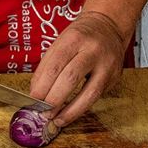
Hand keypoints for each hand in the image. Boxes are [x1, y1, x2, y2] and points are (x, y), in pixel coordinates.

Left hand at [28, 10, 128, 126]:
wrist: (109, 27)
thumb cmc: (80, 36)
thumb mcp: (61, 42)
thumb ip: (47, 66)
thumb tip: (35, 93)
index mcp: (74, 38)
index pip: (56, 64)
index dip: (43, 85)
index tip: (33, 99)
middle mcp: (92, 50)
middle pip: (71, 78)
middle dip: (54, 99)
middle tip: (42, 112)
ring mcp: (107, 64)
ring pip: (89, 93)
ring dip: (70, 111)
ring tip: (56, 120)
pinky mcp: (114, 77)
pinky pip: (96, 97)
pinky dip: (81, 108)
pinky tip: (69, 114)